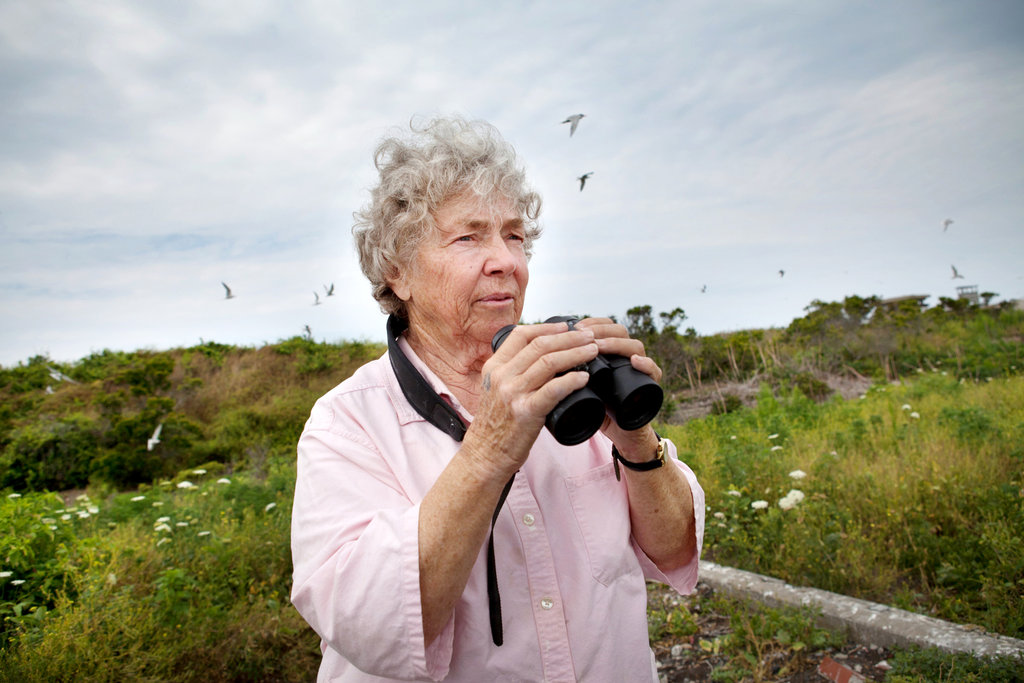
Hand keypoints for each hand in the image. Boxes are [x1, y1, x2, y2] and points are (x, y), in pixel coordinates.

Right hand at [463, 321, 598, 478]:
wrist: (486, 455)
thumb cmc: (496, 424)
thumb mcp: (495, 390)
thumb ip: (512, 373)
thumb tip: (540, 357)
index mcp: (494, 367)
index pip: (521, 335)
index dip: (546, 327)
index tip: (566, 326)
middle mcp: (502, 376)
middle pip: (540, 345)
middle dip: (569, 337)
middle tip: (589, 335)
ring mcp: (513, 393)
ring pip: (549, 362)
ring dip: (576, 353)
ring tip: (593, 350)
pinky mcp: (526, 412)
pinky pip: (554, 389)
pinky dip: (572, 380)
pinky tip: (585, 377)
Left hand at [572, 317, 662, 458]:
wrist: (618, 433)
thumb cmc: (596, 407)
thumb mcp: (577, 386)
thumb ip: (564, 371)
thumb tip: (536, 358)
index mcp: (609, 352)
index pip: (604, 326)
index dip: (591, 323)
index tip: (572, 326)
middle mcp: (626, 356)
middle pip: (619, 331)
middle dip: (600, 329)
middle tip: (582, 334)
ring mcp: (639, 369)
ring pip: (635, 346)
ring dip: (616, 343)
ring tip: (598, 346)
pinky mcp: (650, 385)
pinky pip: (654, 370)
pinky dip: (646, 364)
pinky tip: (635, 362)